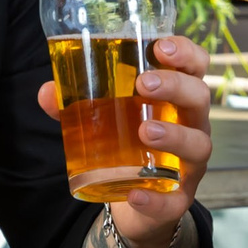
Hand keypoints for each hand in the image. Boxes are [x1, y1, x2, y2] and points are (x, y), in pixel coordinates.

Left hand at [36, 34, 214, 247]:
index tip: (162, 46)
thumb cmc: (128, 144)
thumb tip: (47, 92)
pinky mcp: (179, 198)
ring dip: (174, 136)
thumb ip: (76, 104)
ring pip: (197, 145)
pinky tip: (136, 194)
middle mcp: (192, 126)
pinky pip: (175, 200)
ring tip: (145, 132)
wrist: (136, 199)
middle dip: (176, 87)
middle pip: (199, 98)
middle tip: (144, 84)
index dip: (186, 54)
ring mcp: (189, 163)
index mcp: (177, 99)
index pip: (195, 68)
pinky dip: (157, 199)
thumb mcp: (105, 119)